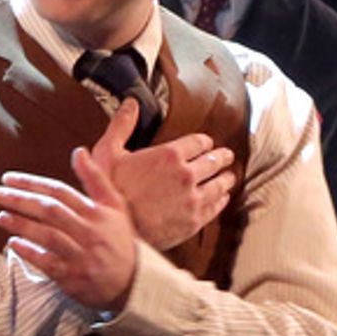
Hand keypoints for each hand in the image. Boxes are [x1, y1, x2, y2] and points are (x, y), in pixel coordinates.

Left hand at [0, 146, 137, 311]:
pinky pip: (47, 262)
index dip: (32, 183)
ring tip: (1, 216)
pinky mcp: (72, 277)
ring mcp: (80, 255)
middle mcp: (89, 232)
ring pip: (47, 235)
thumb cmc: (120, 241)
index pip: (60, 192)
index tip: (9, 178)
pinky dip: (29, 252)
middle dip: (21, 200)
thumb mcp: (115, 206)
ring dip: (21, 224)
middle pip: (50, 211)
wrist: (134, 282)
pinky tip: (13, 243)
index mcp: (97, 212)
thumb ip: (95, 178)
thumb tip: (78, 151)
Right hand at [90, 99, 235, 250]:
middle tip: (225, 156)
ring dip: (226, 178)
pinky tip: (222, 199)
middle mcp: (187, 175)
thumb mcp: (108, 153)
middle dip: (221, 157)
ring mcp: (193, 199)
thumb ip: (122, 126)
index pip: (199, 142)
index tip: (206, 143)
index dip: (204, 141)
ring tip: (228, 176)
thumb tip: (131, 104)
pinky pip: (216, 207)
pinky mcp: (194, 221)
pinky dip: (221, 200)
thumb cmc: (109, 192)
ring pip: (220, 184)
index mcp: (169, 155)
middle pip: (214, 161)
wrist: (115, 232)